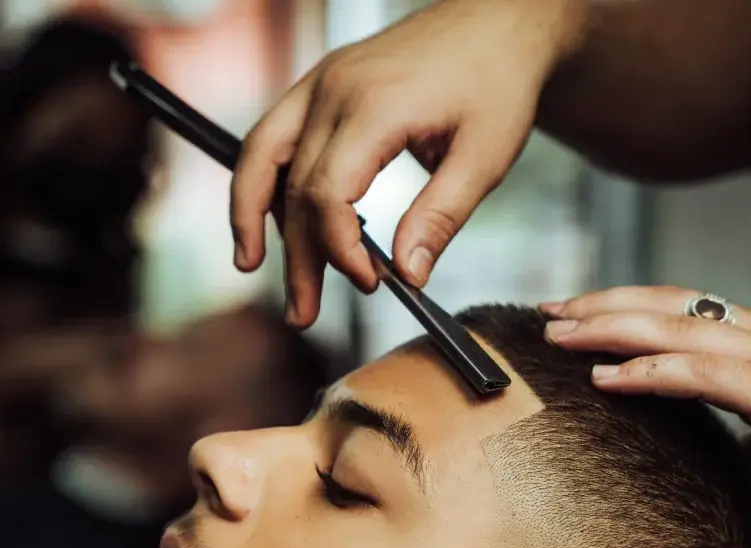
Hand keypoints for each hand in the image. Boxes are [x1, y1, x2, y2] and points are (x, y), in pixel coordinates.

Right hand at [231, 0, 579, 326]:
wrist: (497, 19)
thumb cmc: (497, 81)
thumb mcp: (485, 157)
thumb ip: (441, 218)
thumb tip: (408, 276)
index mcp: (374, 105)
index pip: (326, 192)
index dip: (339, 249)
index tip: (371, 283)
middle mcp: (333, 89)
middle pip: (291, 187)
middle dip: (295, 257)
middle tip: (302, 313)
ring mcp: (321, 83)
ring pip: (262, 155)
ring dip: (253, 217)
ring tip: (250, 265)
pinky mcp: (322, 86)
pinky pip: (276, 137)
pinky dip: (269, 183)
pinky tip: (276, 222)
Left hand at [541, 285, 750, 474]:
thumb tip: (734, 457)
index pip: (684, 304)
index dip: (629, 302)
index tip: (583, 309)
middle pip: (665, 303)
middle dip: (602, 303)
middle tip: (549, 311)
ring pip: (670, 327)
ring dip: (606, 329)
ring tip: (557, 336)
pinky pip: (693, 373)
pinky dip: (644, 373)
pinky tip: (605, 378)